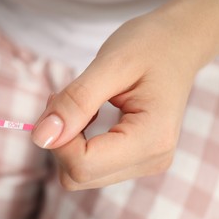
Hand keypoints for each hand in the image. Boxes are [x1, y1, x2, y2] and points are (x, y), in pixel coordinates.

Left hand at [31, 13, 202, 188]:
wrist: (178, 43)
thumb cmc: (150, 45)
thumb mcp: (111, 64)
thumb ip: (76, 101)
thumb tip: (41, 138)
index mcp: (151, 139)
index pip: (82, 166)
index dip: (58, 138)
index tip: (58, 100)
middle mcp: (150, 160)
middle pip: (78, 175)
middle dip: (60, 138)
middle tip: (67, 99)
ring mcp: (143, 162)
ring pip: (80, 173)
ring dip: (67, 139)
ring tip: (82, 103)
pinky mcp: (134, 158)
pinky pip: (89, 165)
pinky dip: (77, 141)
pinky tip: (88, 114)